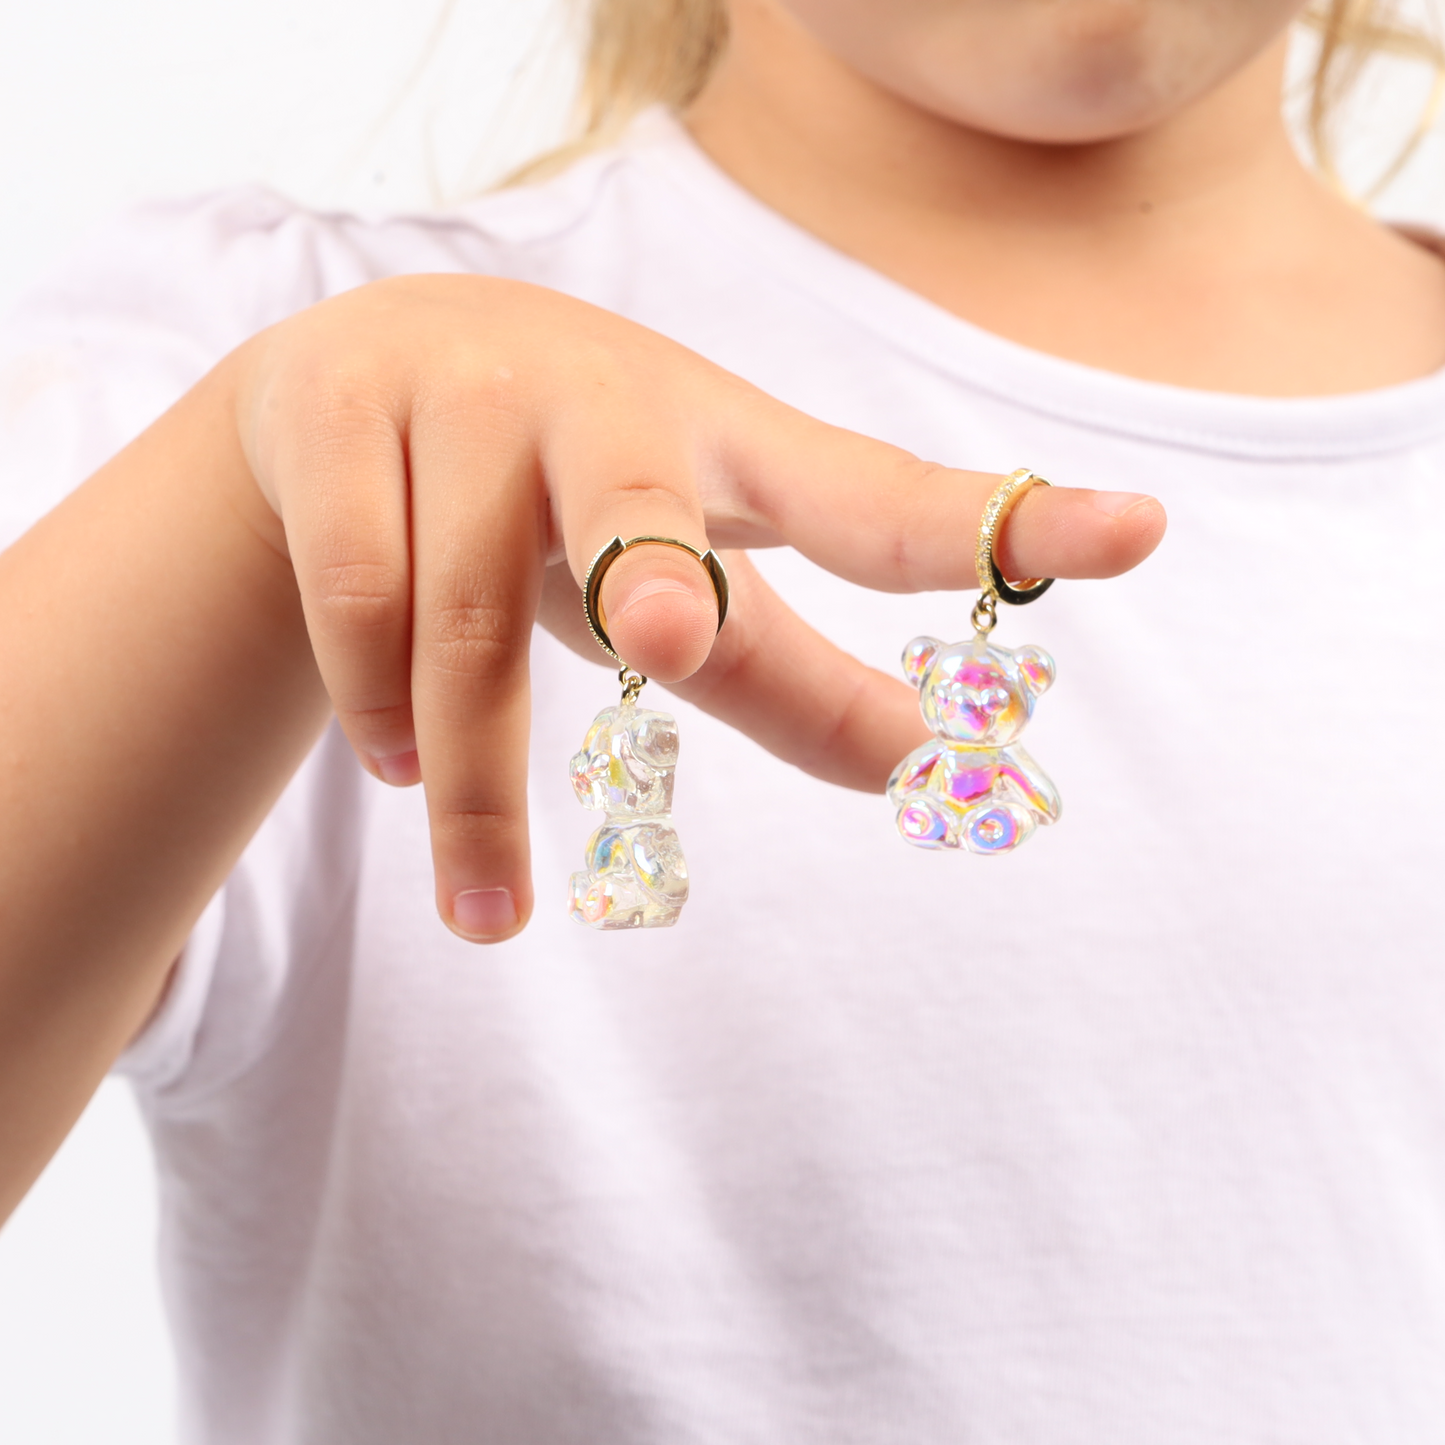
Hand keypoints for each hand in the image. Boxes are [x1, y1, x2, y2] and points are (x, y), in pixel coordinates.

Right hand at [234, 275, 1164, 941]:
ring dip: (472, 781)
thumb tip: (926, 764)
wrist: (355, 378)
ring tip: (487, 913)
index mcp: (721, 446)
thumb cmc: (569, 492)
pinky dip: (366, 697)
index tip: (1142, 534)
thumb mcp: (684, 570)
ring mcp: (458, 393)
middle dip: (646, 560)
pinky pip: (351, 590)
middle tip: (665, 632)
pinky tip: (388, 772)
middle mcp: (601, 402)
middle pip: (633, 500)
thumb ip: (794, 671)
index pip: (871, 496)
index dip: (1001, 522)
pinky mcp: (333, 412)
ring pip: (460, 609)